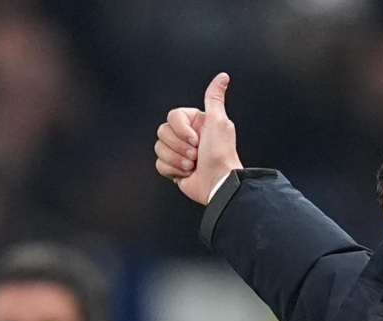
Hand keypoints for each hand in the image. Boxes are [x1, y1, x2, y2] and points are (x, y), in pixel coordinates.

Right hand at [155, 72, 242, 204]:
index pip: (173, 116)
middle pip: (163, 131)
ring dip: (177, 159)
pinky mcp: (174, 168)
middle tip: (196, 154)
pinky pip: (159, 163)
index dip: (182, 130)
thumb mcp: (219, 121)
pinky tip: (187, 172)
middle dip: (180, 146)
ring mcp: (180, 152)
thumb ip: (214, 98)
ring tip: (194, 165)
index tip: (197, 139)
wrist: (218, 183)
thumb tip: (223, 77)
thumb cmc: (220, 154)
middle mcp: (187, 136)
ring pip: (160, 148)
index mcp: (196, 123)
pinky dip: (173, 169)